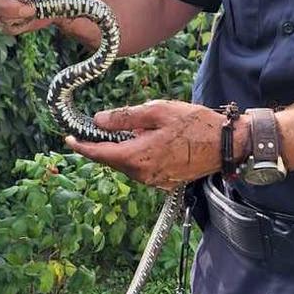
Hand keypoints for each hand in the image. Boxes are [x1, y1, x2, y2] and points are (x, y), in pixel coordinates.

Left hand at [66, 100, 248, 191]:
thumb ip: (125, 117)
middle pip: (112, 160)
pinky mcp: (164, 181)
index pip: (100, 154)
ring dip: (122, 150)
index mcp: (138, 157)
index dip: (81, 146)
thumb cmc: (195, 124)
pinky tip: (147, 141)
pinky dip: (137, 156)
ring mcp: (154, 181)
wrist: (226, 145)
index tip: (68, 138)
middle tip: (98, 128)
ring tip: (133, 130)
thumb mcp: (157, 112)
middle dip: (103, 145)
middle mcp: (142, 174)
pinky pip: (141, 169)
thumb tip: (99, 120)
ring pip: (127, 165)